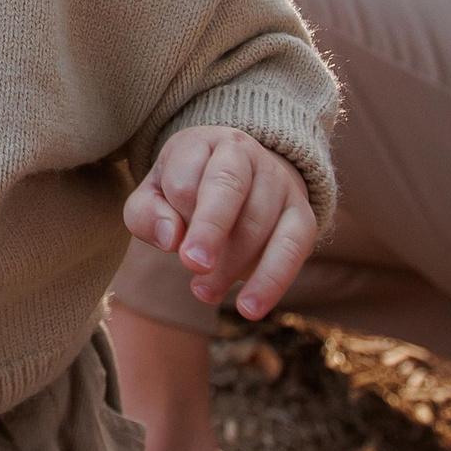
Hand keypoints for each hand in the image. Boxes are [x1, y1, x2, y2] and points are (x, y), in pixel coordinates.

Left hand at [123, 126, 318, 320]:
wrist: (241, 184)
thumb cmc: (185, 193)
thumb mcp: (153, 197)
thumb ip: (147, 214)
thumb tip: (171, 238)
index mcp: (203, 143)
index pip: (187, 172)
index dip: (177, 209)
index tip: (171, 242)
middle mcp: (245, 153)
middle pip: (228, 186)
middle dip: (210, 227)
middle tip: (193, 265)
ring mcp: (278, 182)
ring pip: (258, 221)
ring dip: (229, 265)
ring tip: (202, 292)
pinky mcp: (302, 215)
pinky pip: (293, 247)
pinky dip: (272, 280)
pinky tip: (249, 307)